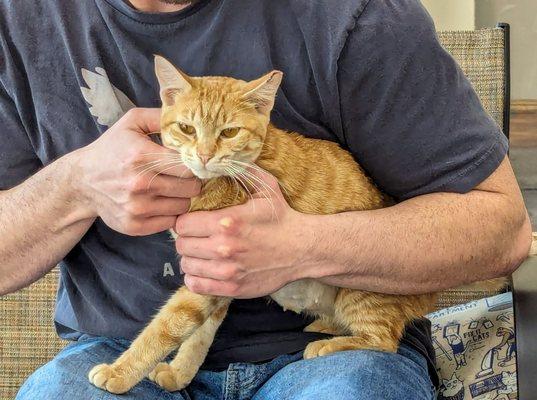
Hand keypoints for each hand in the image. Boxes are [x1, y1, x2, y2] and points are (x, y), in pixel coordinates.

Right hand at [73, 108, 200, 235]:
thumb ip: (160, 116)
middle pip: (191, 188)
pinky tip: (161, 202)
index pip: (187, 165)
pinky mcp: (134, 226)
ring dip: (182, 197)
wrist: (82, 181)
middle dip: (192, 181)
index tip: (193, 162)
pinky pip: (171, 222)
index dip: (195, 163)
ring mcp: (137, 207)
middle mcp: (139, 183)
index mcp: (141, 156)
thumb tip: (187, 114)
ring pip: (184, 206)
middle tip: (184, 176)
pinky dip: (170, 213)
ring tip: (171, 188)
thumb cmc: (112, 149)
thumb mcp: (131, 123)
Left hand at [175, 169, 313, 297]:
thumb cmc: (281, 217)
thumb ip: (242, 171)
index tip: (193, 222)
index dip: (185, 222)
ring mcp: (227, 271)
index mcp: (226, 221)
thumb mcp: (266, 187)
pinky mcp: (232, 288)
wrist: (302, 249)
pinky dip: (196, 278)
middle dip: (187, 240)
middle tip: (197, 237)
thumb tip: (220, 158)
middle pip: (181, 246)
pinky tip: (205, 270)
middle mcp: (223, 248)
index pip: (182, 224)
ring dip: (191, 259)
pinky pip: (196, 286)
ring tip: (201, 253)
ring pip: (186, 266)